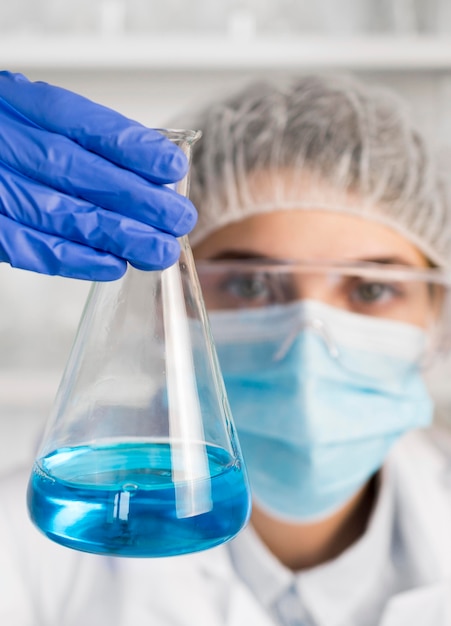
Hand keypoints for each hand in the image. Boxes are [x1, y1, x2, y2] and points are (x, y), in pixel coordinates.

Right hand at [0, 71, 196, 279]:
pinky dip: (74, 258)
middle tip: (178, 218)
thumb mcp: (24, 116)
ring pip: (60, 213)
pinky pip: (30, 247)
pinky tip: (111, 264)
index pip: (80, 123)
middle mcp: (0, 142)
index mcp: (13, 103)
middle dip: (135, 199)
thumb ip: (71, 136)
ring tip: (159, 249)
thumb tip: (144, 167)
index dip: (130, 147)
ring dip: (116, 235)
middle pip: (77, 172)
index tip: (170, 168)